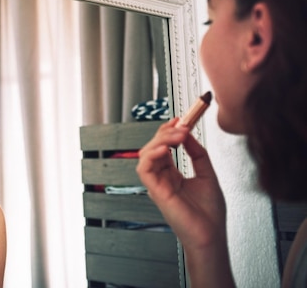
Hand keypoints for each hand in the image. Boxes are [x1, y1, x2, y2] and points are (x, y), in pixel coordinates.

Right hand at [136, 118, 226, 249]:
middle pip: (154, 146)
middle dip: (166, 131)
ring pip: (146, 154)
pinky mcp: (155, 191)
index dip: (170, 131)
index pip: (164, 146)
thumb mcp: (207, 174)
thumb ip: (197, 154)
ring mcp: (157, 184)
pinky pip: (144, 169)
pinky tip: (165, 149)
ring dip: (160, 140)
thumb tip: (189, 134)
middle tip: (182, 124)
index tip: (181, 119)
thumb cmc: (209, 214)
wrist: (212, 236)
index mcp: (172, 174)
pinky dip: (151, 155)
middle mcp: (162, 178)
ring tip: (178, 135)